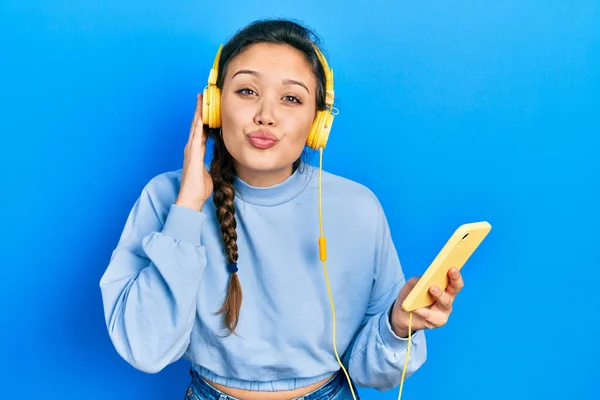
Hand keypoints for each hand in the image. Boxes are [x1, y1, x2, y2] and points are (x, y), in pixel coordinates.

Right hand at [175, 93, 213, 210]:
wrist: (191, 198)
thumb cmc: (199, 188)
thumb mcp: (209, 172)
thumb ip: (211, 163)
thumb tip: (217, 160)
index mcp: (196, 152)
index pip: (201, 131)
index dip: (204, 118)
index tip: (207, 108)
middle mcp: (191, 148)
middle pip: (196, 125)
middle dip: (199, 110)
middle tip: (202, 96)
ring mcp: (191, 150)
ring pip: (195, 127)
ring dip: (198, 113)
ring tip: (201, 100)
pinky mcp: (192, 154)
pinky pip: (195, 136)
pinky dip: (198, 126)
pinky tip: (201, 116)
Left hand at [390, 267, 463, 337]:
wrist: (402, 313)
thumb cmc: (411, 296)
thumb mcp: (412, 284)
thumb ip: (419, 280)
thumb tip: (425, 278)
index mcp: (444, 288)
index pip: (454, 280)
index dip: (455, 273)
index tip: (453, 265)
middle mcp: (448, 299)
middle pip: (455, 289)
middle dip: (455, 279)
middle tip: (450, 270)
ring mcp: (444, 311)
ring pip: (445, 302)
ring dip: (439, 294)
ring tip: (432, 288)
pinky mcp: (437, 322)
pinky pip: (432, 316)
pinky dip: (424, 311)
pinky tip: (417, 308)